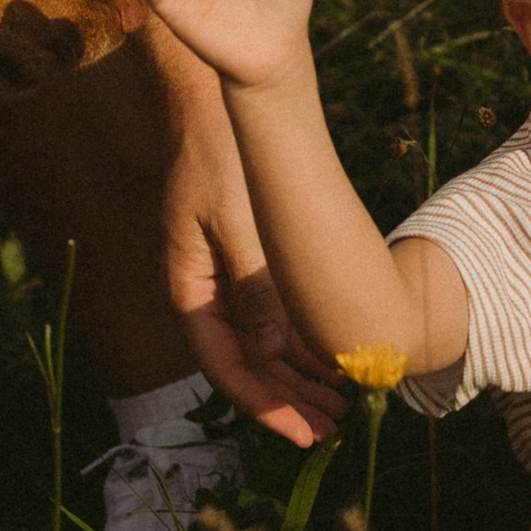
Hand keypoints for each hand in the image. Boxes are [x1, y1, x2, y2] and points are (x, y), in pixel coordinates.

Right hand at [158, 69, 345, 446]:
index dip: (267, 406)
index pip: (227, 368)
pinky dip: (298, 338)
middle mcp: (202, 291)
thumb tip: (273, 352)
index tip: (307, 433)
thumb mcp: (238, 222)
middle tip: (335, 429)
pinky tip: (328, 354)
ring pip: (260, 344)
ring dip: (297, 375)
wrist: (212, 97)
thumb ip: (255, 289)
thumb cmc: (221, 155)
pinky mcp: (240, 258)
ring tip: (341, 402)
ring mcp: (220, 276)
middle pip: (245, 365)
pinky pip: (269, 314)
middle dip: (289, 400)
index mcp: (189, 288)